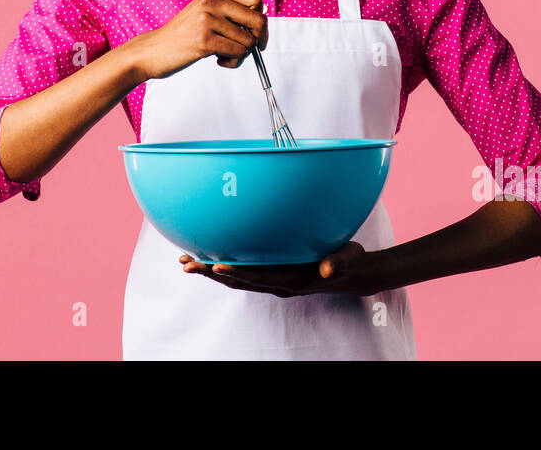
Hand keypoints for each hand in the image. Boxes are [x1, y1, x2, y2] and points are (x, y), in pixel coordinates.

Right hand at [127, 0, 267, 79]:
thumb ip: (229, 11)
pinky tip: (218, 60)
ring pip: (249, 40)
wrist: (153, 50)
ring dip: (241, 53)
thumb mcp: (205, 12)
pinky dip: (232, 61)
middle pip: (258, 19)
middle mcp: (212, 1)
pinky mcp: (205, 40)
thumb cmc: (182, 34)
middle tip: (246, 47)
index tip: (254, 31)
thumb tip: (261, 21)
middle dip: (257, 38)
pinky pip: (237, 53)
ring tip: (224, 54)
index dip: (260, 17)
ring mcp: (207, 20)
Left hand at [178, 242, 386, 296]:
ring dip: (212, 271)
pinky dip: (225, 267)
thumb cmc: (349, 263)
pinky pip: (245, 272)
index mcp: (292, 280)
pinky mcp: (274, 274)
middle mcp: (279, 283)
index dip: (237, 272)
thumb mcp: (346, 260)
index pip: (259, 276)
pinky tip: (211, 257)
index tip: (215, 266)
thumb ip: (335, 263)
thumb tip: (326, 268)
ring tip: (188, 262)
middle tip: (186, 264)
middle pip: (239, 280)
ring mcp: (275, 280)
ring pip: (237, 278)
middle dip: (212, 273)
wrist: (353, 275)